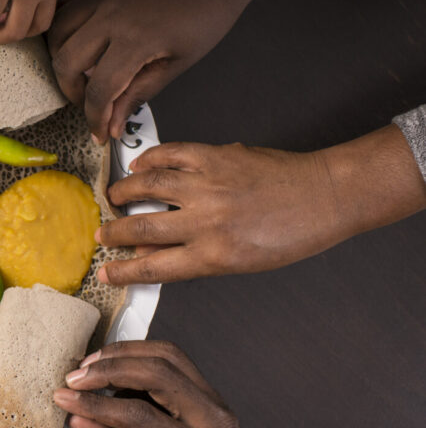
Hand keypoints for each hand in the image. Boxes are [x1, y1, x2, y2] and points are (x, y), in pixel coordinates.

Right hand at [48, 0, 256, 140]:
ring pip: (56, 33)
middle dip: (72, 92)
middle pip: (66, 63)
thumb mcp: (177, 64)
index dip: (95, 118)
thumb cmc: (205, 17)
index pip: (99, 90)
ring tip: (79, 73)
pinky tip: (72, 41)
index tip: (100, 133)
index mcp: (135, 39)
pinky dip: (59, 26)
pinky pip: (63, 6)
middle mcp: (109, 15)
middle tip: (91, 103)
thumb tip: (113, 125)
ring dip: (61, 59)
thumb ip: (139, 94)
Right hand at [53, 340, 264, 427]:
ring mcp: (214, 399)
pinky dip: (138, 353)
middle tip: (75, 377)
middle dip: (108, 371)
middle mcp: (211, 420)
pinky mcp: (208, 387)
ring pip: (166, 355)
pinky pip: (172, 357)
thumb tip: (79, 421)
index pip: (140, 417)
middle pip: (157, 374)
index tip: (65, 399)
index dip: (97, 405)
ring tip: (89, 365)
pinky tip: (113, 363)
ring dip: (121, 354)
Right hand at [94, 141, 347, 284]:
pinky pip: (171, 154)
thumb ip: (194, 257)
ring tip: (114, 196)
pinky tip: (139, 164)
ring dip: (124, 191)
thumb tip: (154, 252)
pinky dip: (150, 159)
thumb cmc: (291, 233)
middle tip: (102, 234)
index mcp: (214, 255)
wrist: (325, 196)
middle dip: (113, 232)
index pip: (153, 268)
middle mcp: (207, 221)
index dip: (123, 271)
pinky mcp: (216, 156)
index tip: (106, 273)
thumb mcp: (240, 260)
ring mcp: (209, 185)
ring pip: (148, 185)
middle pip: (140, 228)